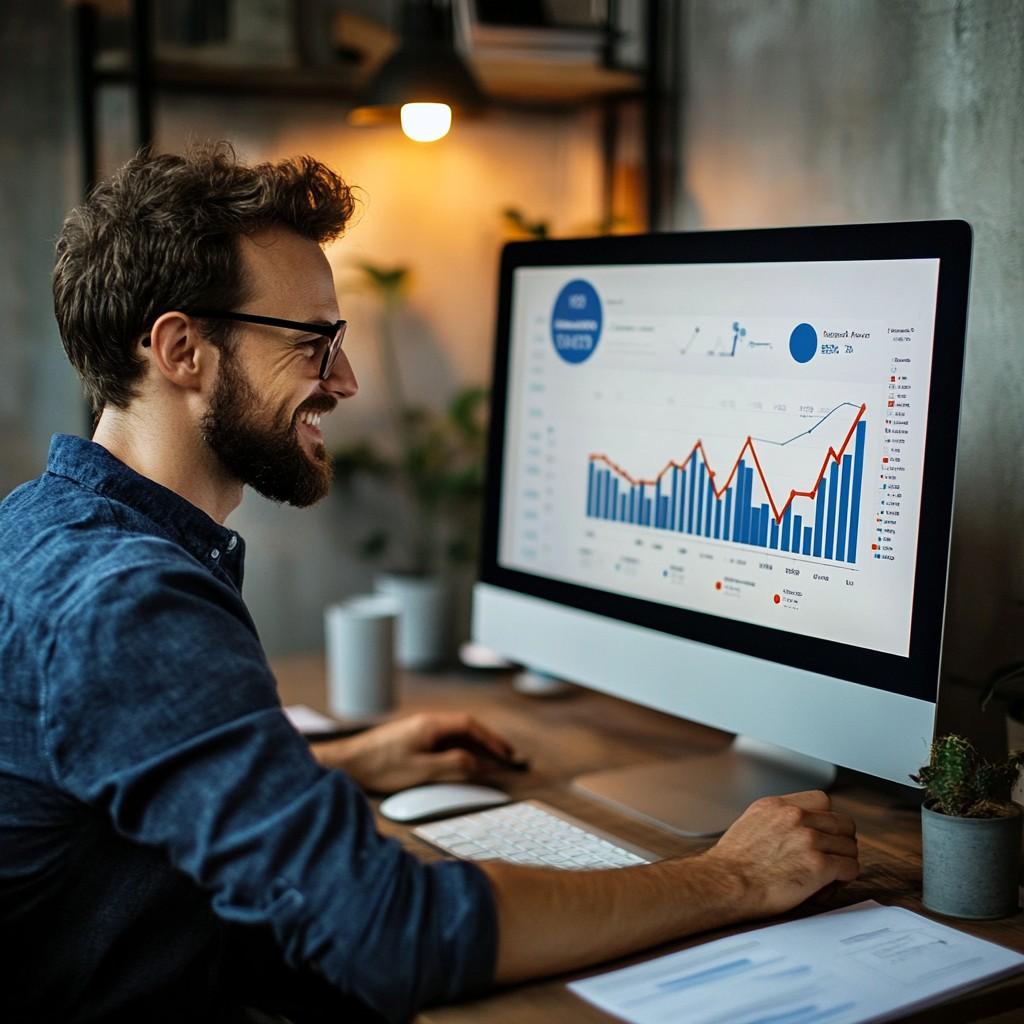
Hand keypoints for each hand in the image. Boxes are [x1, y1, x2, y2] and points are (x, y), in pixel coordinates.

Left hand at [312, 711, 517, 792]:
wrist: (346, 764)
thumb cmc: (379, 766)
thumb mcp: (422, 770)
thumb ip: (454, 765)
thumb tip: (478, 764)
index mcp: (431, 724)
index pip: (471, 725)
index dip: (492, 739)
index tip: (507, 753)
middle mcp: (426, 722)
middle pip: (465, 728)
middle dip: (488, 742)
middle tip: (506, 757)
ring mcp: (417, 730)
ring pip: (454, 735)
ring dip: (474, 746)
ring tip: (491, 762)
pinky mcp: (410, 740)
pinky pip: (443, 741)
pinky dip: (459, 750)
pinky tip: (462, 762)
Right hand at [703, 790, 858, 918]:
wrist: (725, 883)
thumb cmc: (732, 863)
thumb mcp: (751, 823)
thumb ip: (776, 819)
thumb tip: (793, 829)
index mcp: (778, 805)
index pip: (822, 800)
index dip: (828, 819)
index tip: (825, 832)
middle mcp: (795, 817)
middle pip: (842, 822)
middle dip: (841, 840)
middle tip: (835, 854)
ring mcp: (809, 839)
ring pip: (849, 846)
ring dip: (844, 860)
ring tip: (833, 872)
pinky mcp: (818, 865)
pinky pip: (850, 867)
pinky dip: (846, 876)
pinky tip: (833, 882)